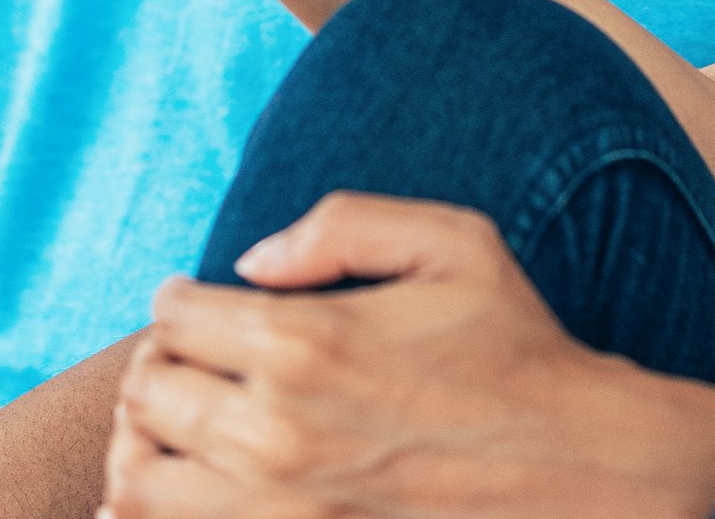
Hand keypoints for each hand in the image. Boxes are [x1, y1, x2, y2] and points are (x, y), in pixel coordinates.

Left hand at [103, 195, 714, 518]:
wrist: (577, 465)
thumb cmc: (516, 345)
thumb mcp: (453, 240)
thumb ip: (339, 224)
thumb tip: (250, 261)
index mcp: (306, 341)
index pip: (174, 315)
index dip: (181, 298)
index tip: (204, 301)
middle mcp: (276, 429)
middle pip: (148, 391)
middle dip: (160, 363)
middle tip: (196, 355)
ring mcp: (278, 506)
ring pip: (137, 476)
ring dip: (147, 440)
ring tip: (186, 420)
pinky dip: (160, 502)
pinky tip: (198, 478)